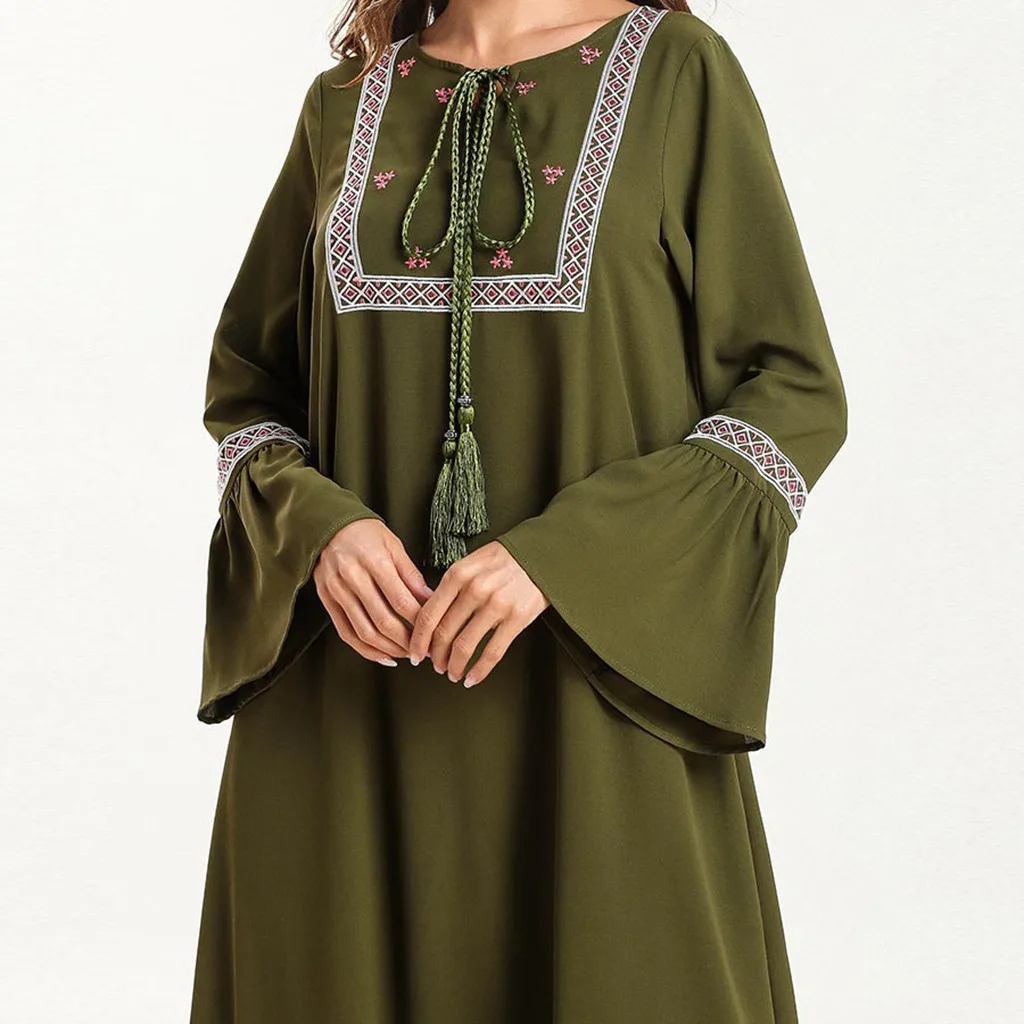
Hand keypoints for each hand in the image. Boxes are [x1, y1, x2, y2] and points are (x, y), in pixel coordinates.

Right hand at [313, 518, 433, 665]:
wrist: (329, 525)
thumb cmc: (366, 534)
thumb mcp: (394, 545)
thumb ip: (411, 575)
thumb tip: (432, 601)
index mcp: (374, 561)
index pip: (401, 600)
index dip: (419, 622)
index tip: (434, 633)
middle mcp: (353, 577)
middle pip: (383, 621)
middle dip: (407, 642)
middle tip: (424, 650)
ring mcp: (337, 591)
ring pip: (364, 632)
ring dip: (389, 649)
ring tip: (407, 655)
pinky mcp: (326, 601)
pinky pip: (346, 633)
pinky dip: (366, 650)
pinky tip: (384, 657)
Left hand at [408, 540, 549, 687]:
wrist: (542, 553)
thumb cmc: (504, 559)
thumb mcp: (470, 563)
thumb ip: (451, 587)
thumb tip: (430, 618)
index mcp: (457, 575)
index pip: (428, 616)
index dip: (418, 640)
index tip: (415, 653)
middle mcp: (474, 589)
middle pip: (443, 634)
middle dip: (435, 657)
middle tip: (435, 665)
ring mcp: (496, 604)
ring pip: (464, 647)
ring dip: (454, 667)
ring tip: (453, 673)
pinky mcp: (517, 618)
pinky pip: (492, 653)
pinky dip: (479, 671)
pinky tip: (472, 678)